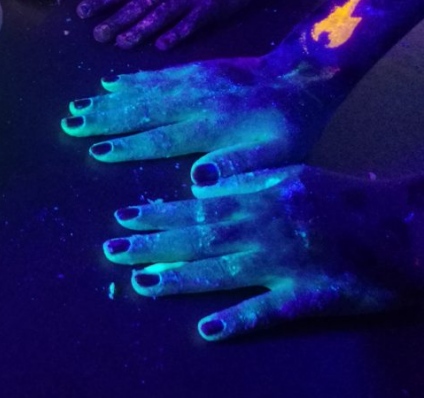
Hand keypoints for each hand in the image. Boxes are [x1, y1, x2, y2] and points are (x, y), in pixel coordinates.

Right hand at [61, 54, 337, 181]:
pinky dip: (132, 78)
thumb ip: (241, 166)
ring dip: (108, 99)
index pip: (163, 138)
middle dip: (103, 119)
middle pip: (141, 111)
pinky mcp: (196, 67)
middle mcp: (196, 100)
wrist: (305, 73)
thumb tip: (200, 179)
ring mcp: (193, 80)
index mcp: (213, 126)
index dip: (129, 146)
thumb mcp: (279, 154)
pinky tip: (111, 83)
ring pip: (143, 90)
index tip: (97, 151)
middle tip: (69, 123)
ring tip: (78, 105)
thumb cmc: (291, 125)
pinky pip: (157, 74)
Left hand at [77, 0, 255, 49]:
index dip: (101, 0)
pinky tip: (162, 46)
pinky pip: (190, 24)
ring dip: (140, 30)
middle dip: (116, 20)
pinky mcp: (206, 10)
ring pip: (160, 16)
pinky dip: (176, 34)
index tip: (81, 12)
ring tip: (122, 44)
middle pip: (138, 5)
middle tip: (97, 36)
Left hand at [103, 165, 421, 340]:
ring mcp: (284, 266)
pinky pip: (268, 312)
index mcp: (260, 200)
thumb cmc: (346, 197)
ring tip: (141, 284)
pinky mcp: (309, 298)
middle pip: (198, 240)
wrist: (402, 226)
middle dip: (152, 245)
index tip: (123, 216)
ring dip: (178, 278)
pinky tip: (207, 330)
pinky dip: (238, 320)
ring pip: (221, 273)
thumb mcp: (292, 175)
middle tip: (112, 250)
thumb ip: (246, 182)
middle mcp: (264, 230)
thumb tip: (201, 186)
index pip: (198, 209)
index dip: (158, 213)